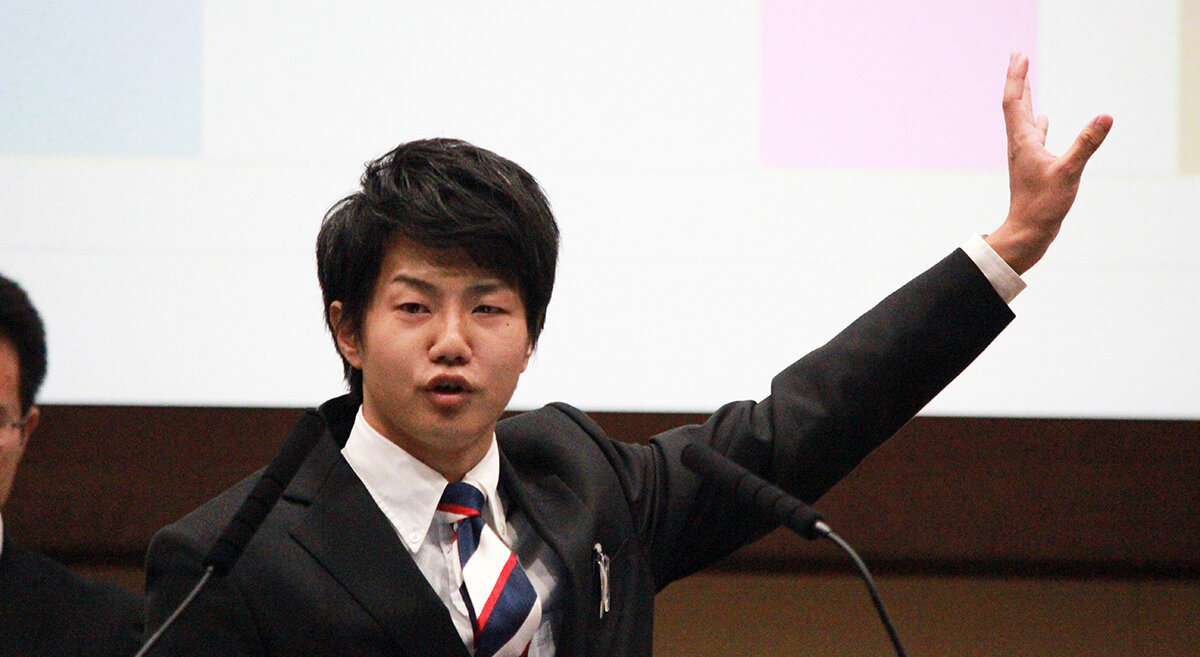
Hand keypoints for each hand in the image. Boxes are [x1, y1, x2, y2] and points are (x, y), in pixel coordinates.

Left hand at [985, 52, 1112, 273]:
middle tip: (1018, 57)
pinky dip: (1038, 123)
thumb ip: (1086, 143)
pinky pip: (1034, 137)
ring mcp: (1026, 155)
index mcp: (1023, 142)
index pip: (1016, 101)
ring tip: (1026, 80)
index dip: (1017, 77)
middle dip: (1019, 79)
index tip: (1019, 56)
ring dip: (1026, 98)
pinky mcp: (1034, 166)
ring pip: (1024, 120)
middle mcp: (1021, 145)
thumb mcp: (1069, 172)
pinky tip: (1043, 120)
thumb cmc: (1043, 206)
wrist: (1027, 232)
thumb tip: (1105, 117)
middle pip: (1017, 105)